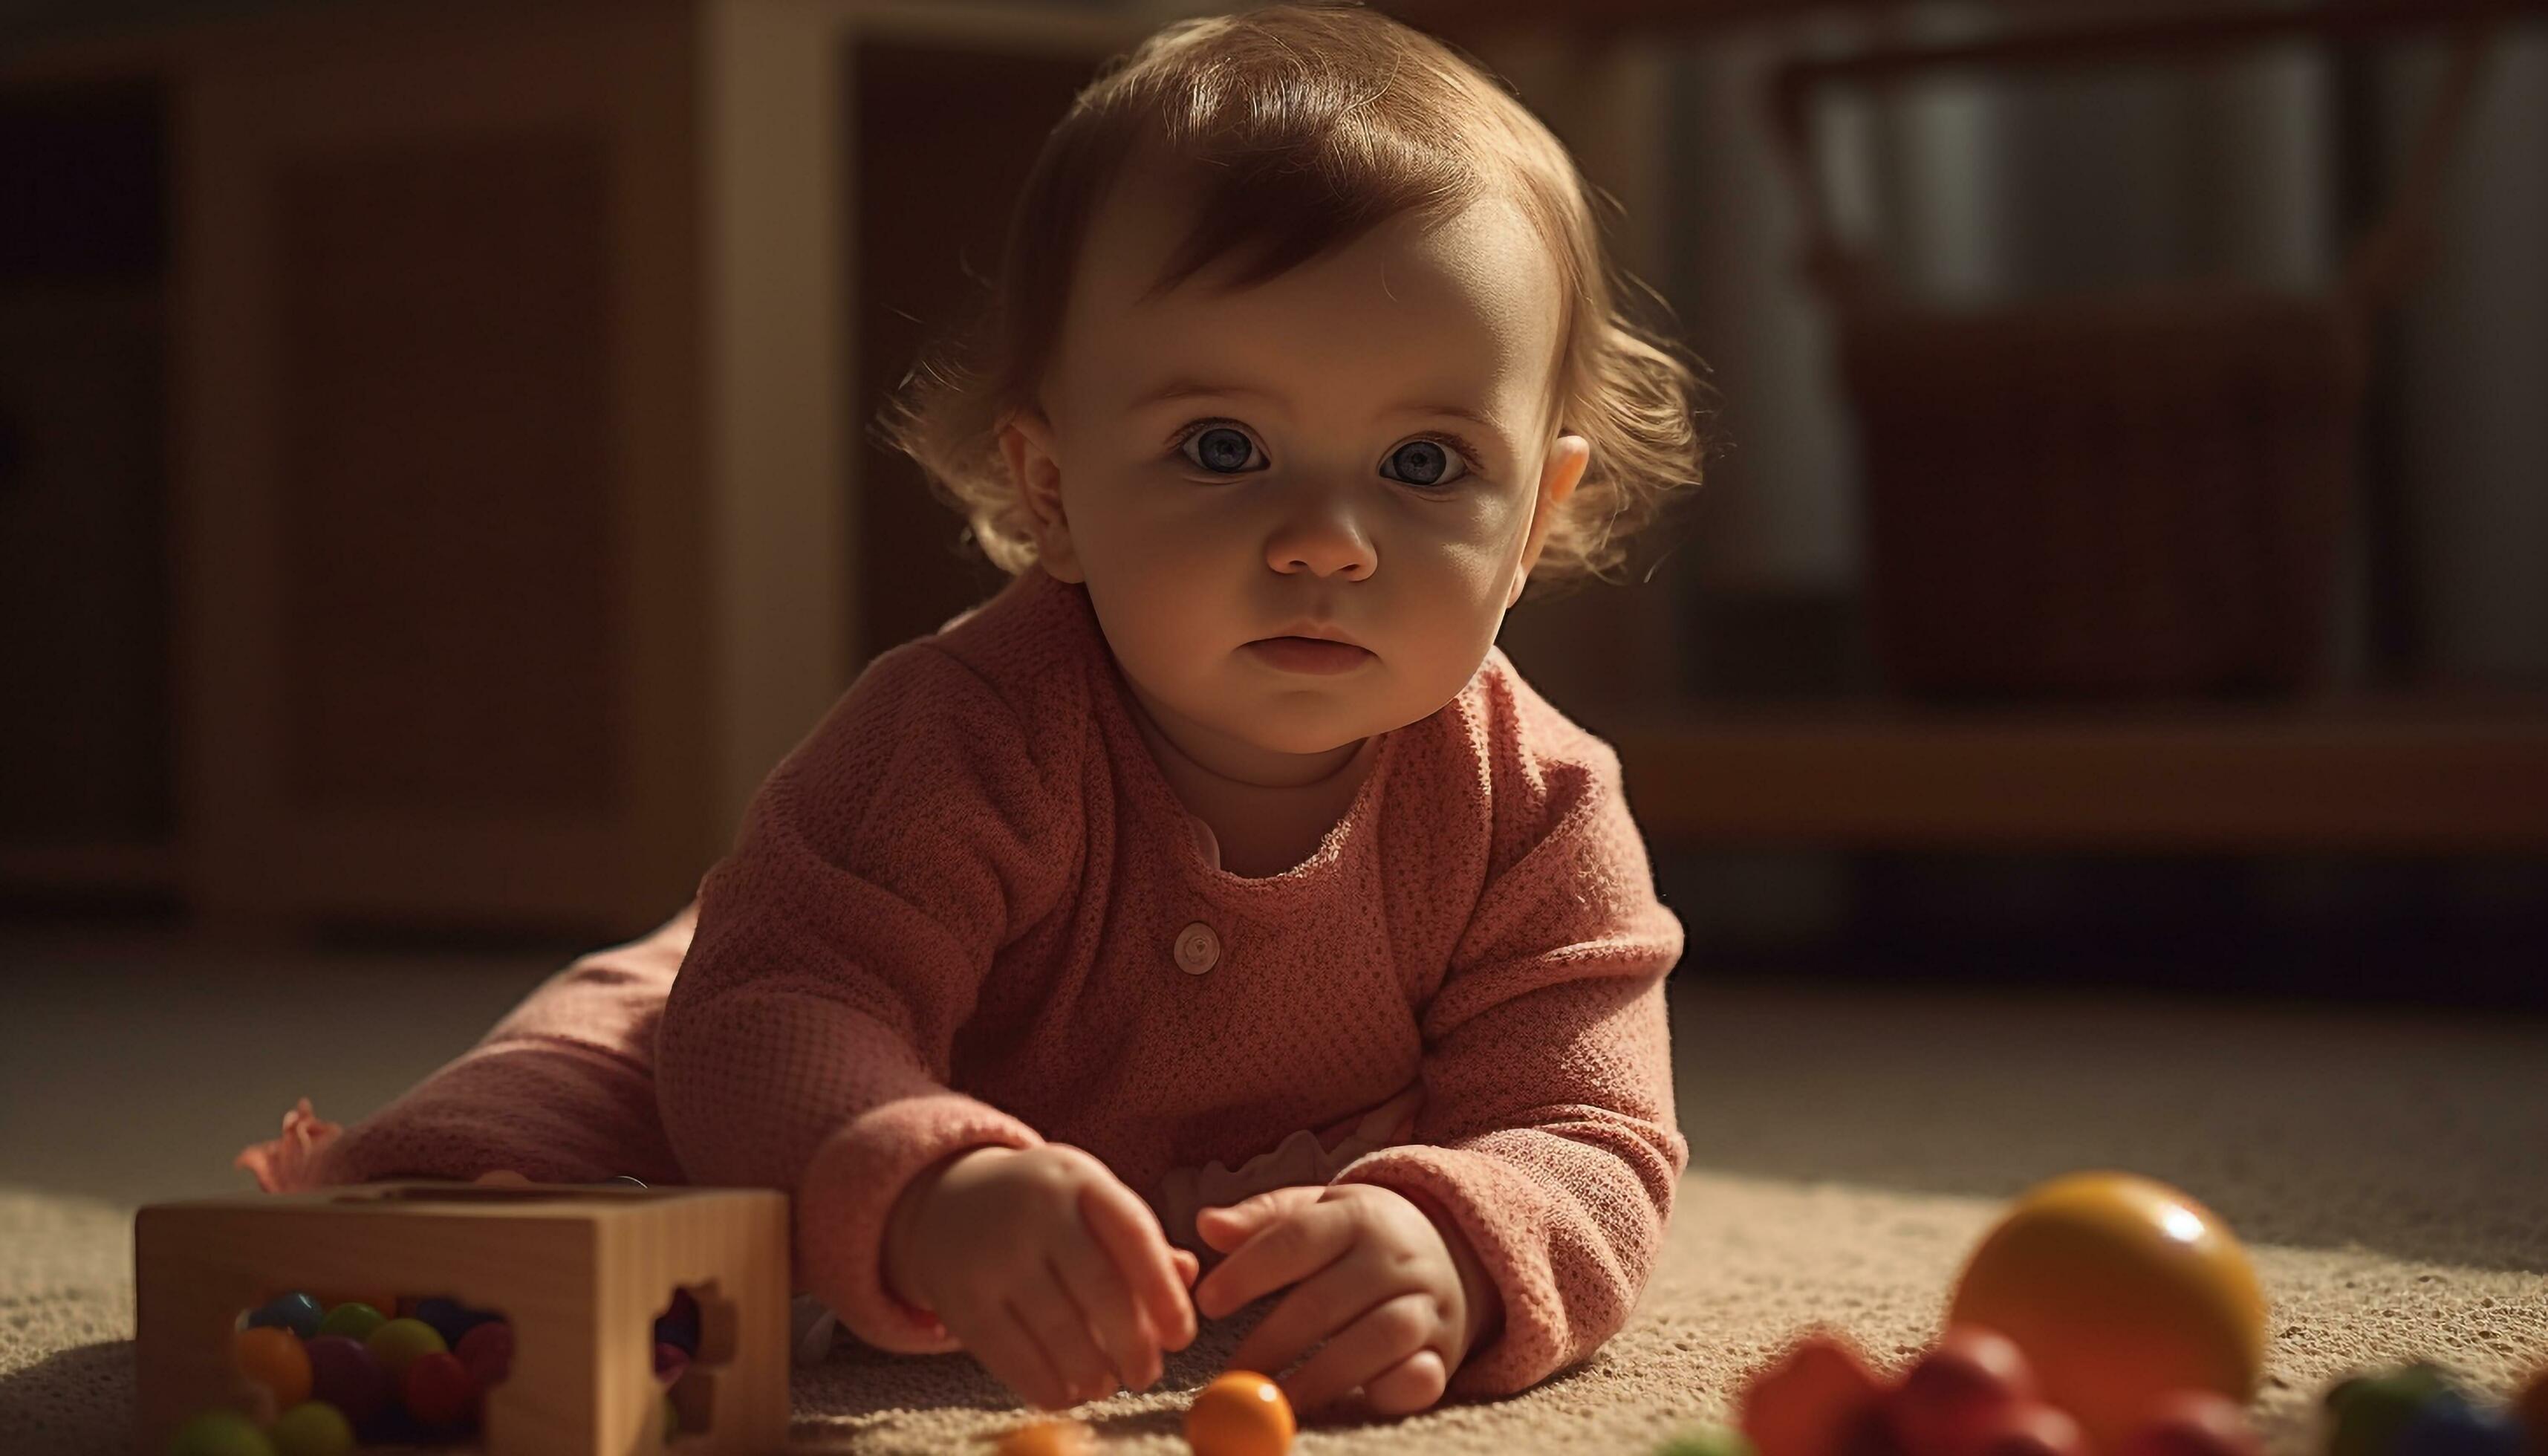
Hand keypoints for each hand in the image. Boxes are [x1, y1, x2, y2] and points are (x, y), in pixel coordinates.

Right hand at [883, 1144, 1200, 1409]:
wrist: (947, 1199)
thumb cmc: (1044, 1208)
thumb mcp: (1090, 1203)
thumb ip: (1139, 1242)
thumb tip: (1188, 1278)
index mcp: (1080, 1178)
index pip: (1134, 1235)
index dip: (1164, 1293)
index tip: (1181, 1338)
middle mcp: (1036, 1208)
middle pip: (1099, 1286)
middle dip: (1133, 1342)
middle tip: (1146, 1374)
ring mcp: (993, 1251)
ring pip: (1057, 1327)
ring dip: (1092, 1370)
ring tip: (1107, 1384)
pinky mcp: (959, 1296)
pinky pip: (1010, 1353)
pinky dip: (1045, 1384)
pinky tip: (1067, 1394)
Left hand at [1191, 1183, 1499, 1416]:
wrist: (1454, 1248)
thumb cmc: (1360, 1236)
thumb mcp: (1317, 1212)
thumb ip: (1262, 1220)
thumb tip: (1206, 1225)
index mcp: (1357, 1215)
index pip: (1297, 1239)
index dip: (1250, 1271)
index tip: (1207, 1302)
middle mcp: (1396, 1257)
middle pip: (1327, 1301)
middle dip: (1270, 1343)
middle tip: (1227, 1377)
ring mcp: (1426, 1304)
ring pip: (1374, 1341)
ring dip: (1317, 1378)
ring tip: (1271, 1403)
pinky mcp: (1443, 1351)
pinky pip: (1419, 1375)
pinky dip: (1388, 1390)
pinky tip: (1349, 1404)